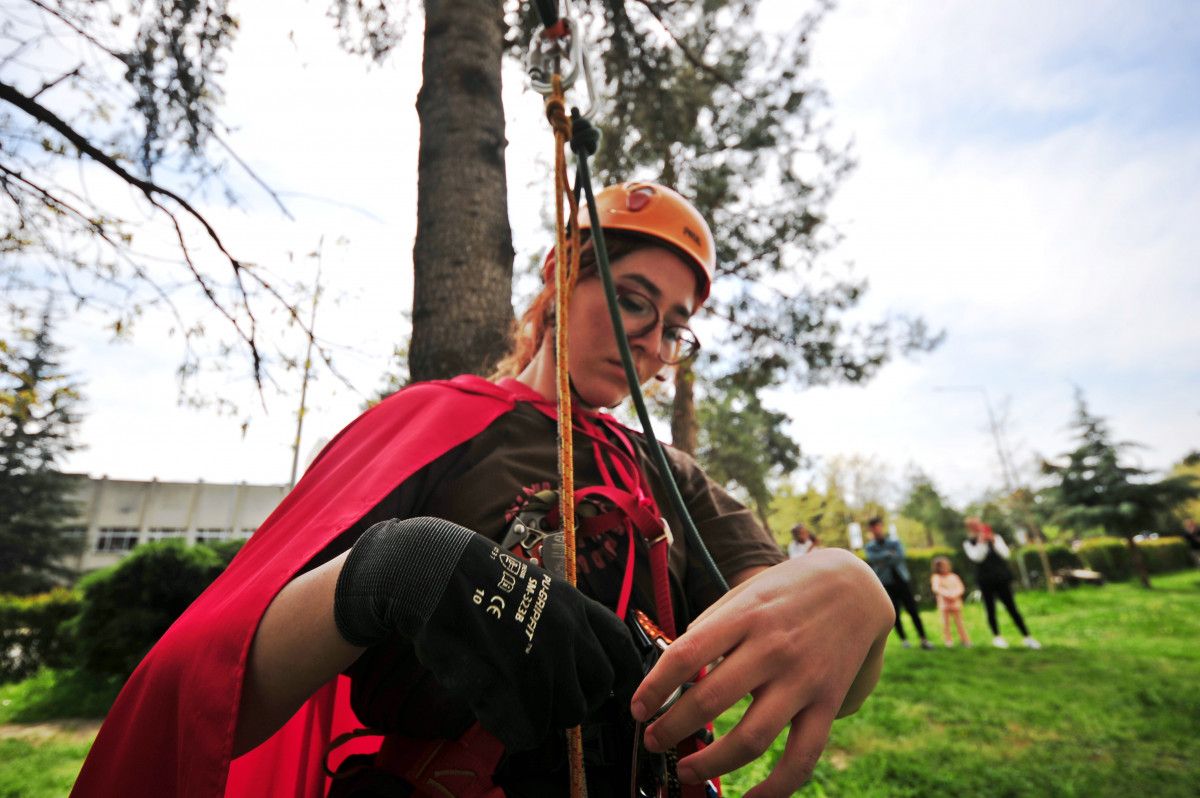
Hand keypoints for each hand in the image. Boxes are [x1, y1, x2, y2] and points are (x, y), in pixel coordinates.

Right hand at [334, 517, 642, 750]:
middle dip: (578, 700)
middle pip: (598, 689)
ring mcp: (543, 660)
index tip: (618, 691)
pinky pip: (530, 731)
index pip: (622, 649)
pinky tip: (495, 708)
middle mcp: (568, 634)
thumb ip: (565, 625)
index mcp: (576, 608)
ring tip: (515, 698)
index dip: (625, 676)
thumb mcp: (540, 590)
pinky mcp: (513, 686)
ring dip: (544, 715)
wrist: (439, 576)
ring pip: (567, 714)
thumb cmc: (479, 582)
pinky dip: (515, 729)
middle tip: (549, 699)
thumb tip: (578, 665)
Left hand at [630, 549, 893, 796]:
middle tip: (653, 740)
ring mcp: (803, 680)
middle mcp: (773, 649)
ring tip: (685, 770)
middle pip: (711, 701)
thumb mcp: (744, 593)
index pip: (686, 656)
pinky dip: (774, 789)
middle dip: (672, 729)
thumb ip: (711, 628)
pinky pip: (801, 758)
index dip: (654, 688)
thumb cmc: (787, 590)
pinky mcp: (828, 704)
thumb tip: (674, 669)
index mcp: (745, 617)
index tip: (638, 708)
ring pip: (751, 739)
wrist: (854, 585)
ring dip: (711, 763)